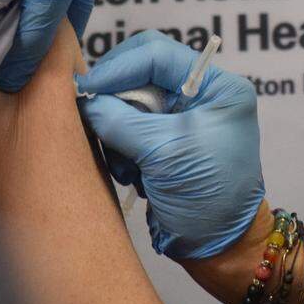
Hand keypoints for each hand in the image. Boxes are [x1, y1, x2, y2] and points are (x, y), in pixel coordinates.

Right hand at [76, 31, 265, 258]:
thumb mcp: (165, 153)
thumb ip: (122, 120)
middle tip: (95, 119)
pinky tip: (132, 174)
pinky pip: (127, 127)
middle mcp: (201, 95)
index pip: (158, 54)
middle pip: (140, 72)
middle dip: (116, 98)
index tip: (87, 88)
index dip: (118, 67)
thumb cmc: (209, 199)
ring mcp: (181, 118)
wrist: (219, 249)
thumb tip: (84, 100)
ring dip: (117, 129)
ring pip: (128, 101)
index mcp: (218, 87)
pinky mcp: (163, 141)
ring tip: (127, 164)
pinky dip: (120, 147)